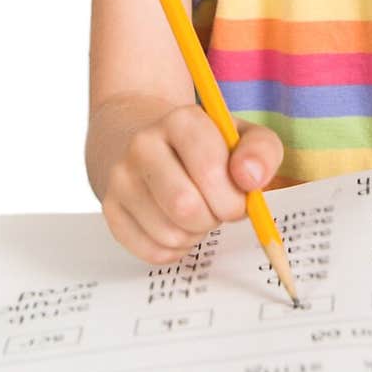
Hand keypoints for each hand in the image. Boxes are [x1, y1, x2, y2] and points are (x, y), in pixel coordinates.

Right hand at [101, 105, 283, 263]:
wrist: (142, 136)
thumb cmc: (203, 143)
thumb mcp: (240, 135)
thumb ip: (261, 151)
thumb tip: (251, 180)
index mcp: (181, 120)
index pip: (212, 171)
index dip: (235, 195)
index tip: (239, 194)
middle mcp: (143, 145)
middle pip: (187, 207)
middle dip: (215, 217)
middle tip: (219, 207)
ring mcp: (121, 178)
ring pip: (169, 234)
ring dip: (196, 234)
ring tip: (198, 212)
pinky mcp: (111, 209)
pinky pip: (152, 251)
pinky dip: (175, 248)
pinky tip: (178, 225)